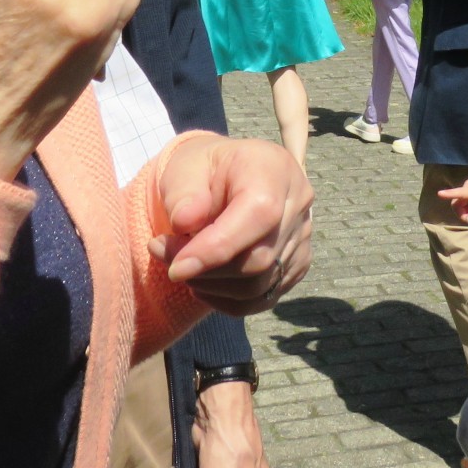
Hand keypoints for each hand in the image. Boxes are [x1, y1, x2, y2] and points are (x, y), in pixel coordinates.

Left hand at [153, 134, 313, 313]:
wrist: (223, 176)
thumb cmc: (203, 170)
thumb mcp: (184, 168)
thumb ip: (182, 194)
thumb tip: (185, 223)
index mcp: (274, 169)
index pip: (260, 214)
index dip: (217, 248)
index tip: (176, 267)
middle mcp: (297, 203)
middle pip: (260, 258)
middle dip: (207, 271)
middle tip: (166, 258)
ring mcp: (301, 236)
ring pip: (261, 284)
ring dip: (213, 286)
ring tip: (184, 266)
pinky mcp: (297, 263)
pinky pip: (263, 298)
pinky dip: (227, 300)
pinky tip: (204, 282)